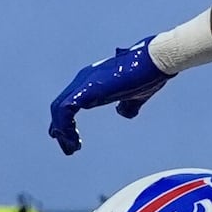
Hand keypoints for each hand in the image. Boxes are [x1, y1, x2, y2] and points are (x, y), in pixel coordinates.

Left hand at [48, 36, 171, 154]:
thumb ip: (128, 105)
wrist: (153, 61)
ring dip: (62, 131)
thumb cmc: (148, 75)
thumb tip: (123, 113)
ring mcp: (84, 83)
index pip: (69, 103)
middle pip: (59, 108)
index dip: (67, 123)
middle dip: (62, 131)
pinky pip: (65, 109)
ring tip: (72, 148)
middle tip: (70, 150)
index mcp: (93, 82)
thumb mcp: (137, 96)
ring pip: (58, 109)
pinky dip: (65, 125)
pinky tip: (73, 139)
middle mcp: (83, 80)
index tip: (73, 140)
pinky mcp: (88, 89)